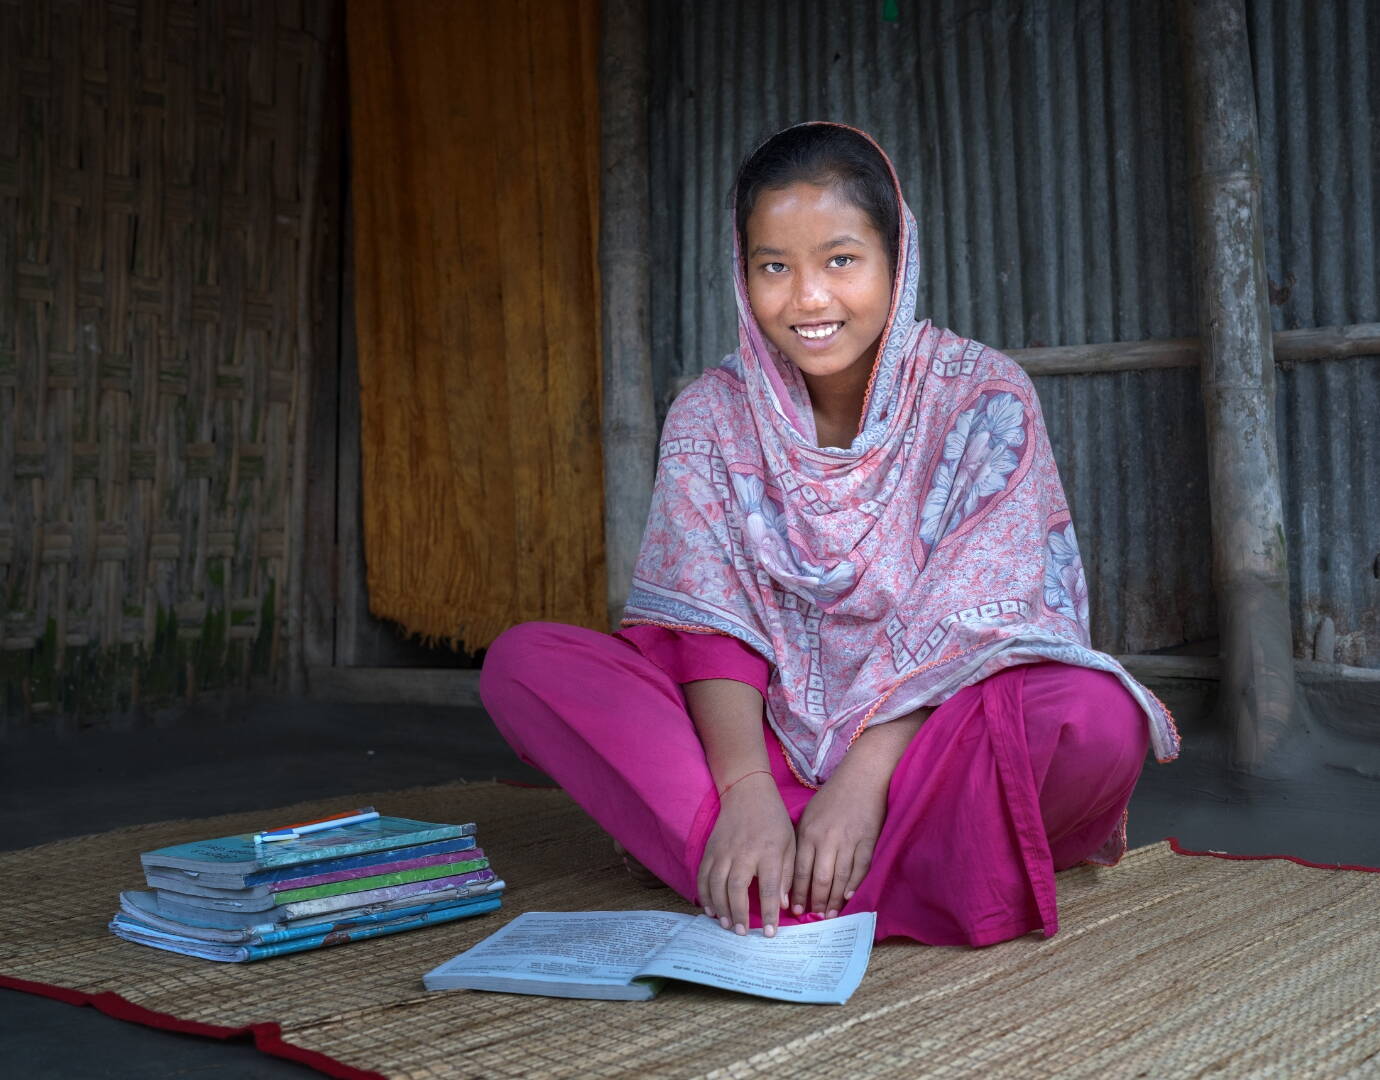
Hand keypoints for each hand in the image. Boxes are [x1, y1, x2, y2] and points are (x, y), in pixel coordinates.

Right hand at [696, 772, 794, 936]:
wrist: (747, 793)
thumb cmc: (773, 820)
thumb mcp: (790, 844)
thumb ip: (788, 874)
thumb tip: (784, 905)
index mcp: (768, 852)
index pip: (769, 888)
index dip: (768, 913)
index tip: (769, 932)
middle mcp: (743, 852)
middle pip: (737, 888)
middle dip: (738, 913)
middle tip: (741, 933)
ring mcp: (723, 851)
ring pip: (716, 884)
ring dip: (720, 907)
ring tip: (725, 925)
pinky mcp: (710, 849)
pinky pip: (703, 875)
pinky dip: (704, 894)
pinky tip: (710, 909)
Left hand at [790, 769, 886, 918]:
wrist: (862, 776)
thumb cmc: (833, 796)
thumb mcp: (809, 814)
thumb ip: (803, 840)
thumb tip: (796, 870)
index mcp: (809, 833)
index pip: (800, 870)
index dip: (798, 892)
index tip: (796, 909)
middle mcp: (827, 839)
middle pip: (820, 879)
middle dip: (817, 901)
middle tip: (815, 917)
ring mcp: (849, 841)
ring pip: (840, 878)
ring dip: (835, 899)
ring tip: (831, 914)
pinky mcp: (868, 841)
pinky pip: (860, 868)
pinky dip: (854, 884)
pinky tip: (849, 897)